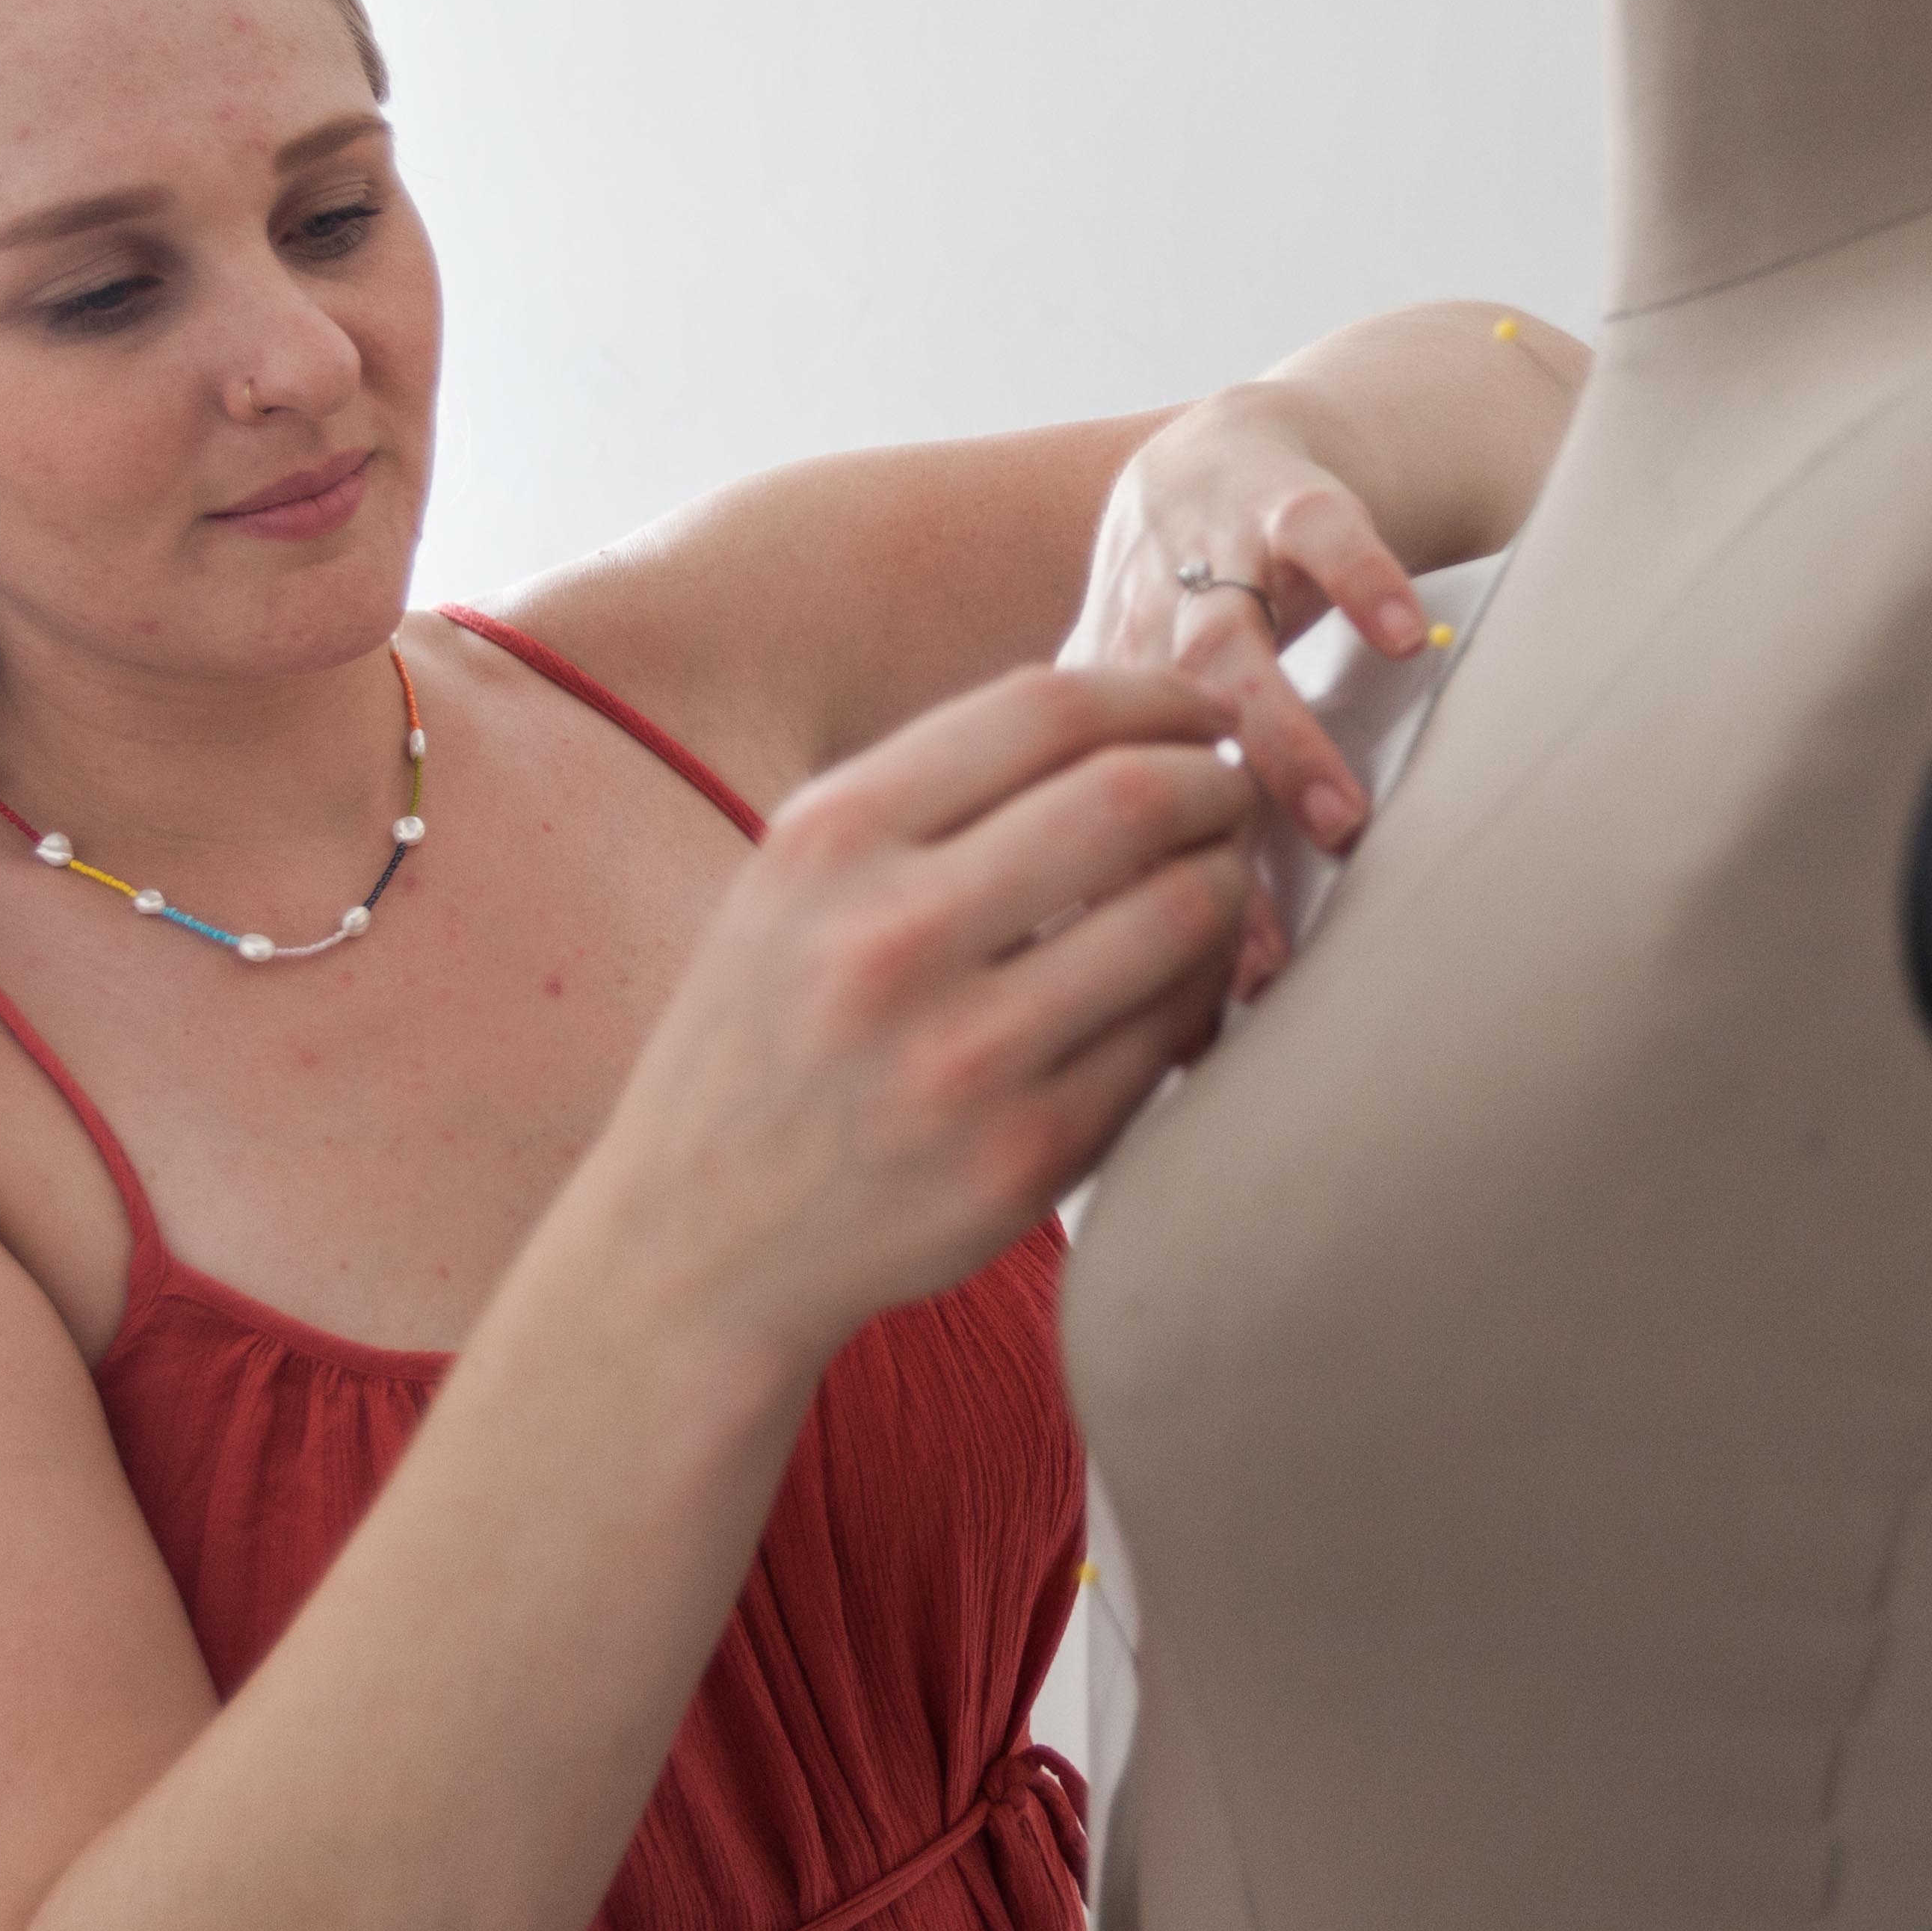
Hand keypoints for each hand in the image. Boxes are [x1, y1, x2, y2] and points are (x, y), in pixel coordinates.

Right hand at [582, 666, 1256, 1362]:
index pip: (1041, 711)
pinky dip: (1205, 989)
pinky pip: (1170, 1035)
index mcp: (827, 841)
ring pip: (1179, 915)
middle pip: (1130, 798)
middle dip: (1215, 779)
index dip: (1154, 693)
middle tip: (1231, 792)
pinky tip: (1187, 980)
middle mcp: (887, 940)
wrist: (700, 1236)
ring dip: (1229, 879)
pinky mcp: (1024, 1160)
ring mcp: (961, 1059)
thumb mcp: (797, 878)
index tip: (1198, 710)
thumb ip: (937, 792)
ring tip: (1220, 877)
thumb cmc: (771, 1029)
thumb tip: (1132, 714)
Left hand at [1062, 388, 1431, 990]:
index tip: (1191, 1027)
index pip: (1102, 831)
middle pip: (1152, 756)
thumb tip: (1176, 1028)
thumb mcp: (1146, 726)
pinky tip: (1400, 637)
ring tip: (1339, 819)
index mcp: (1095, 712)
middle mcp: (1136, 638)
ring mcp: (1203, 559)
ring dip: (1280, 738)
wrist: (1219, 451)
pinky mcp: (1278, 490)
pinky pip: (1319, 530)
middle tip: (1258, 958)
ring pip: (1230, 650)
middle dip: (1205, 858)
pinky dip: (1358, 576)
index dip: (1145, 926)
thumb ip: (1162, 848)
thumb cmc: (1188, 622)